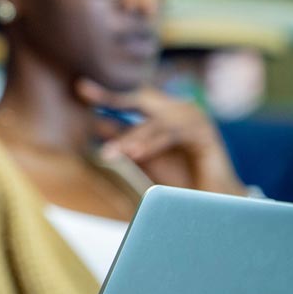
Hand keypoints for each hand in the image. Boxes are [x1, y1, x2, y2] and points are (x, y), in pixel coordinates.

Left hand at [77, 78, 246, 195]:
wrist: (213, 205)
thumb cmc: (177, 182)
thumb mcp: (144, 158)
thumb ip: (124, 140)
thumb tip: (94, 122)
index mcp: (163, 113)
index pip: (132, 98)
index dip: (107, 94)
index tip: (80, 88)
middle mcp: (179, 109)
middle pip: (142, 98)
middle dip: (112, 97)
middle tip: (83, 91)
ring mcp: (194, 119)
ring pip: (155, 122)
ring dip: (131, 137)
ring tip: (110, 153)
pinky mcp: (207, 135)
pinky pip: (174, 134)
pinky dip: (153, 143)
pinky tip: (135, 153)